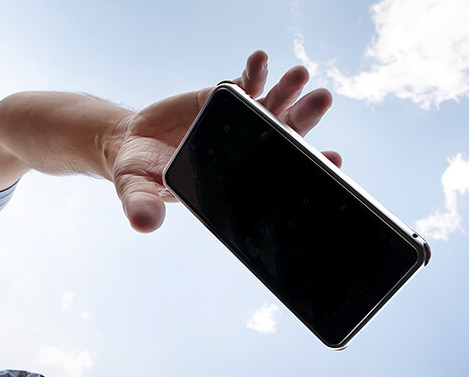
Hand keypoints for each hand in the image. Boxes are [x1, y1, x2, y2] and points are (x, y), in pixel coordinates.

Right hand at [112, 50, 340, 232]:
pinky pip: (246, 84)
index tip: (334, 158)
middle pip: (285, 136)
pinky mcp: (225, 98)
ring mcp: (240, 123)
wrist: (134, 142)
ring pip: (273, 106)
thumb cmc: (142, 173)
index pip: (277, 176)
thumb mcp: (136, 189)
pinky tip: (260, 60)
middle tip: (322, 99)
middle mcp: (246, 151)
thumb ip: (142, 205)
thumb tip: (142, 223)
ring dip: (289, 91)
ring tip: (301, 75)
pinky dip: (255, 72)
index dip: (307, 168)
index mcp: (235, 180)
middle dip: (305, 119)